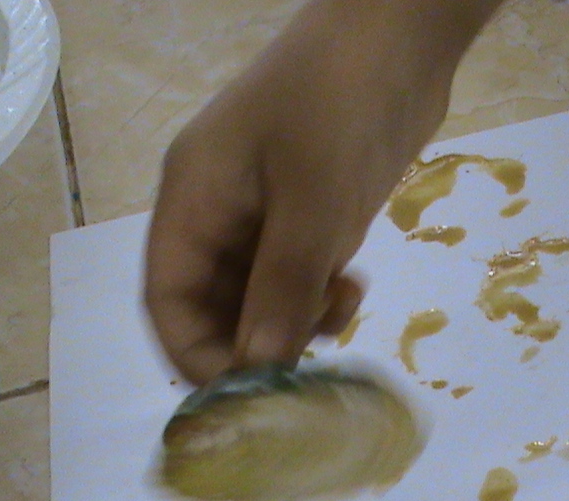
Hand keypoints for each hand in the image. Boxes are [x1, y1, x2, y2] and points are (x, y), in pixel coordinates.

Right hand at [144, 0, 495, 383]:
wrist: (401, 36)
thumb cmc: (341, 107)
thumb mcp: (312, 206)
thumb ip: (282, 289)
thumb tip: (259, 370)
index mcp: (191, 202)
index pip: (168, 301)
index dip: (198, 357)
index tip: (250, 397)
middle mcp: (218, 213)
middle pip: (212, 307)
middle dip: (254, 345)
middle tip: (308, 370)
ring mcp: (264, 213)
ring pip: (259, 298)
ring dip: (293, 323)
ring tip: (342, 312)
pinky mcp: (307, 213)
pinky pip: (296, 276)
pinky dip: (319, 298)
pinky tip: (352, 289)